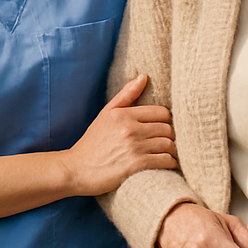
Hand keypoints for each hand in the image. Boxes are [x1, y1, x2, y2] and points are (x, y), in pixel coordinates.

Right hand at [63, 74, 177, 194]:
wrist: (76, 170)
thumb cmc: (92, 143)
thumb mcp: (105, 114)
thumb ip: (126, 95)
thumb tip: (144, 76)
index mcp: (123, 115)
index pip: (162, 112)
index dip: (166, 121)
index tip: (161, 129)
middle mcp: (130, 129)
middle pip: (168, 129)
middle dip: (170, 136)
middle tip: (165, 143)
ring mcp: (134, 148)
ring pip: (169, 145)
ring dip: (171, 151)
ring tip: (166, 154)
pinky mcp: (136, 166)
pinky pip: (165, 161)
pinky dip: (169, 163)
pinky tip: (165, 165)